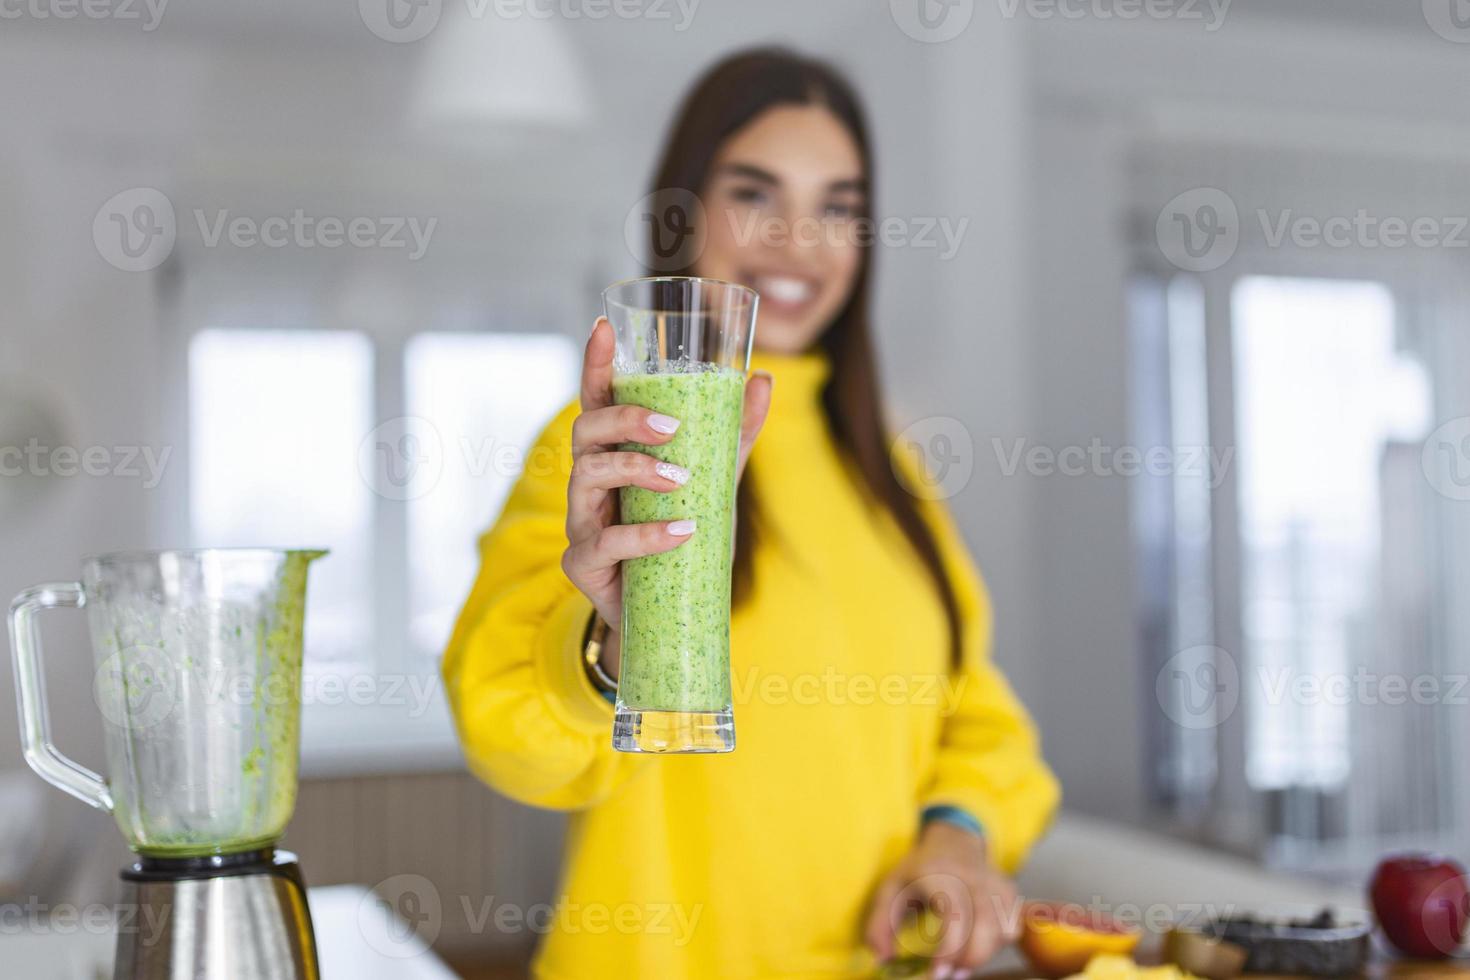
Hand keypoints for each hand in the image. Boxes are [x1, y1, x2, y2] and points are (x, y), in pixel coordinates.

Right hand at [560, 317, 772, 644]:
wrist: (670, 613)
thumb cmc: (683, 535)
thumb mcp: (714, 478)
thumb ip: (733, 432)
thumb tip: (762, 378)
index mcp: (613, 451)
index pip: (598, 399)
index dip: (596, 364)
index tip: (604, 328)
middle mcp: (589, 480)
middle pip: (586, 432)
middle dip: (625, 422)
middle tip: (671, 428)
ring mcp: (580, 521)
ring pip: (587, 479)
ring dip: (635, 471)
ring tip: (680, 481)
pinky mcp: (582, 564)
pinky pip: (605, 542)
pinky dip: (646, 535)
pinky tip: (681, 532)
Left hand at [865, 822, 1019, 979]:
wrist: (954, 840)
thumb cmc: (919, 870)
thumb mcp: (890, 889)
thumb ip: (879, 925)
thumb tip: (883, 959)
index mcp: (939, 876)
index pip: (954, 915)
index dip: (950, 949)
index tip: (937, 973)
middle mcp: (972, 878)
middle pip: (987, 926)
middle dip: (971, 959)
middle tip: (951, 975)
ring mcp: (995, 884)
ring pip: (1003, 930)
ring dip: (984, 953)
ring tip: (961, 961)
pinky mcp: (1009, 893)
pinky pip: (1013, 927)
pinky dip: (997, 943)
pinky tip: (978, 944)